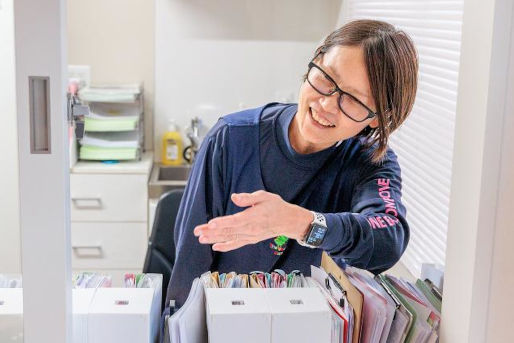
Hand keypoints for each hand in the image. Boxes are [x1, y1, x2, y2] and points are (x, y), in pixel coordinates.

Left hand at [193, 190, 312, 251]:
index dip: (222, 223)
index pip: (235, 221)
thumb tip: (234, 197)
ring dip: (214, 239)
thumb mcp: (264, 196)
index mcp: (253, 217)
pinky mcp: (250, 239)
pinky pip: (236, 244)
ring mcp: (250, 236)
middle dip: (211, 231)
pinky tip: (215, 247)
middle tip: (197, 231)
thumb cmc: (276, 206)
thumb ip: (248, 197)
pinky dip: (225, 246)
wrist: (287, 221)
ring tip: (201, 238)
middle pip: (228, 231)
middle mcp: (250, 229)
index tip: (210, 224)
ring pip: (229, 238)